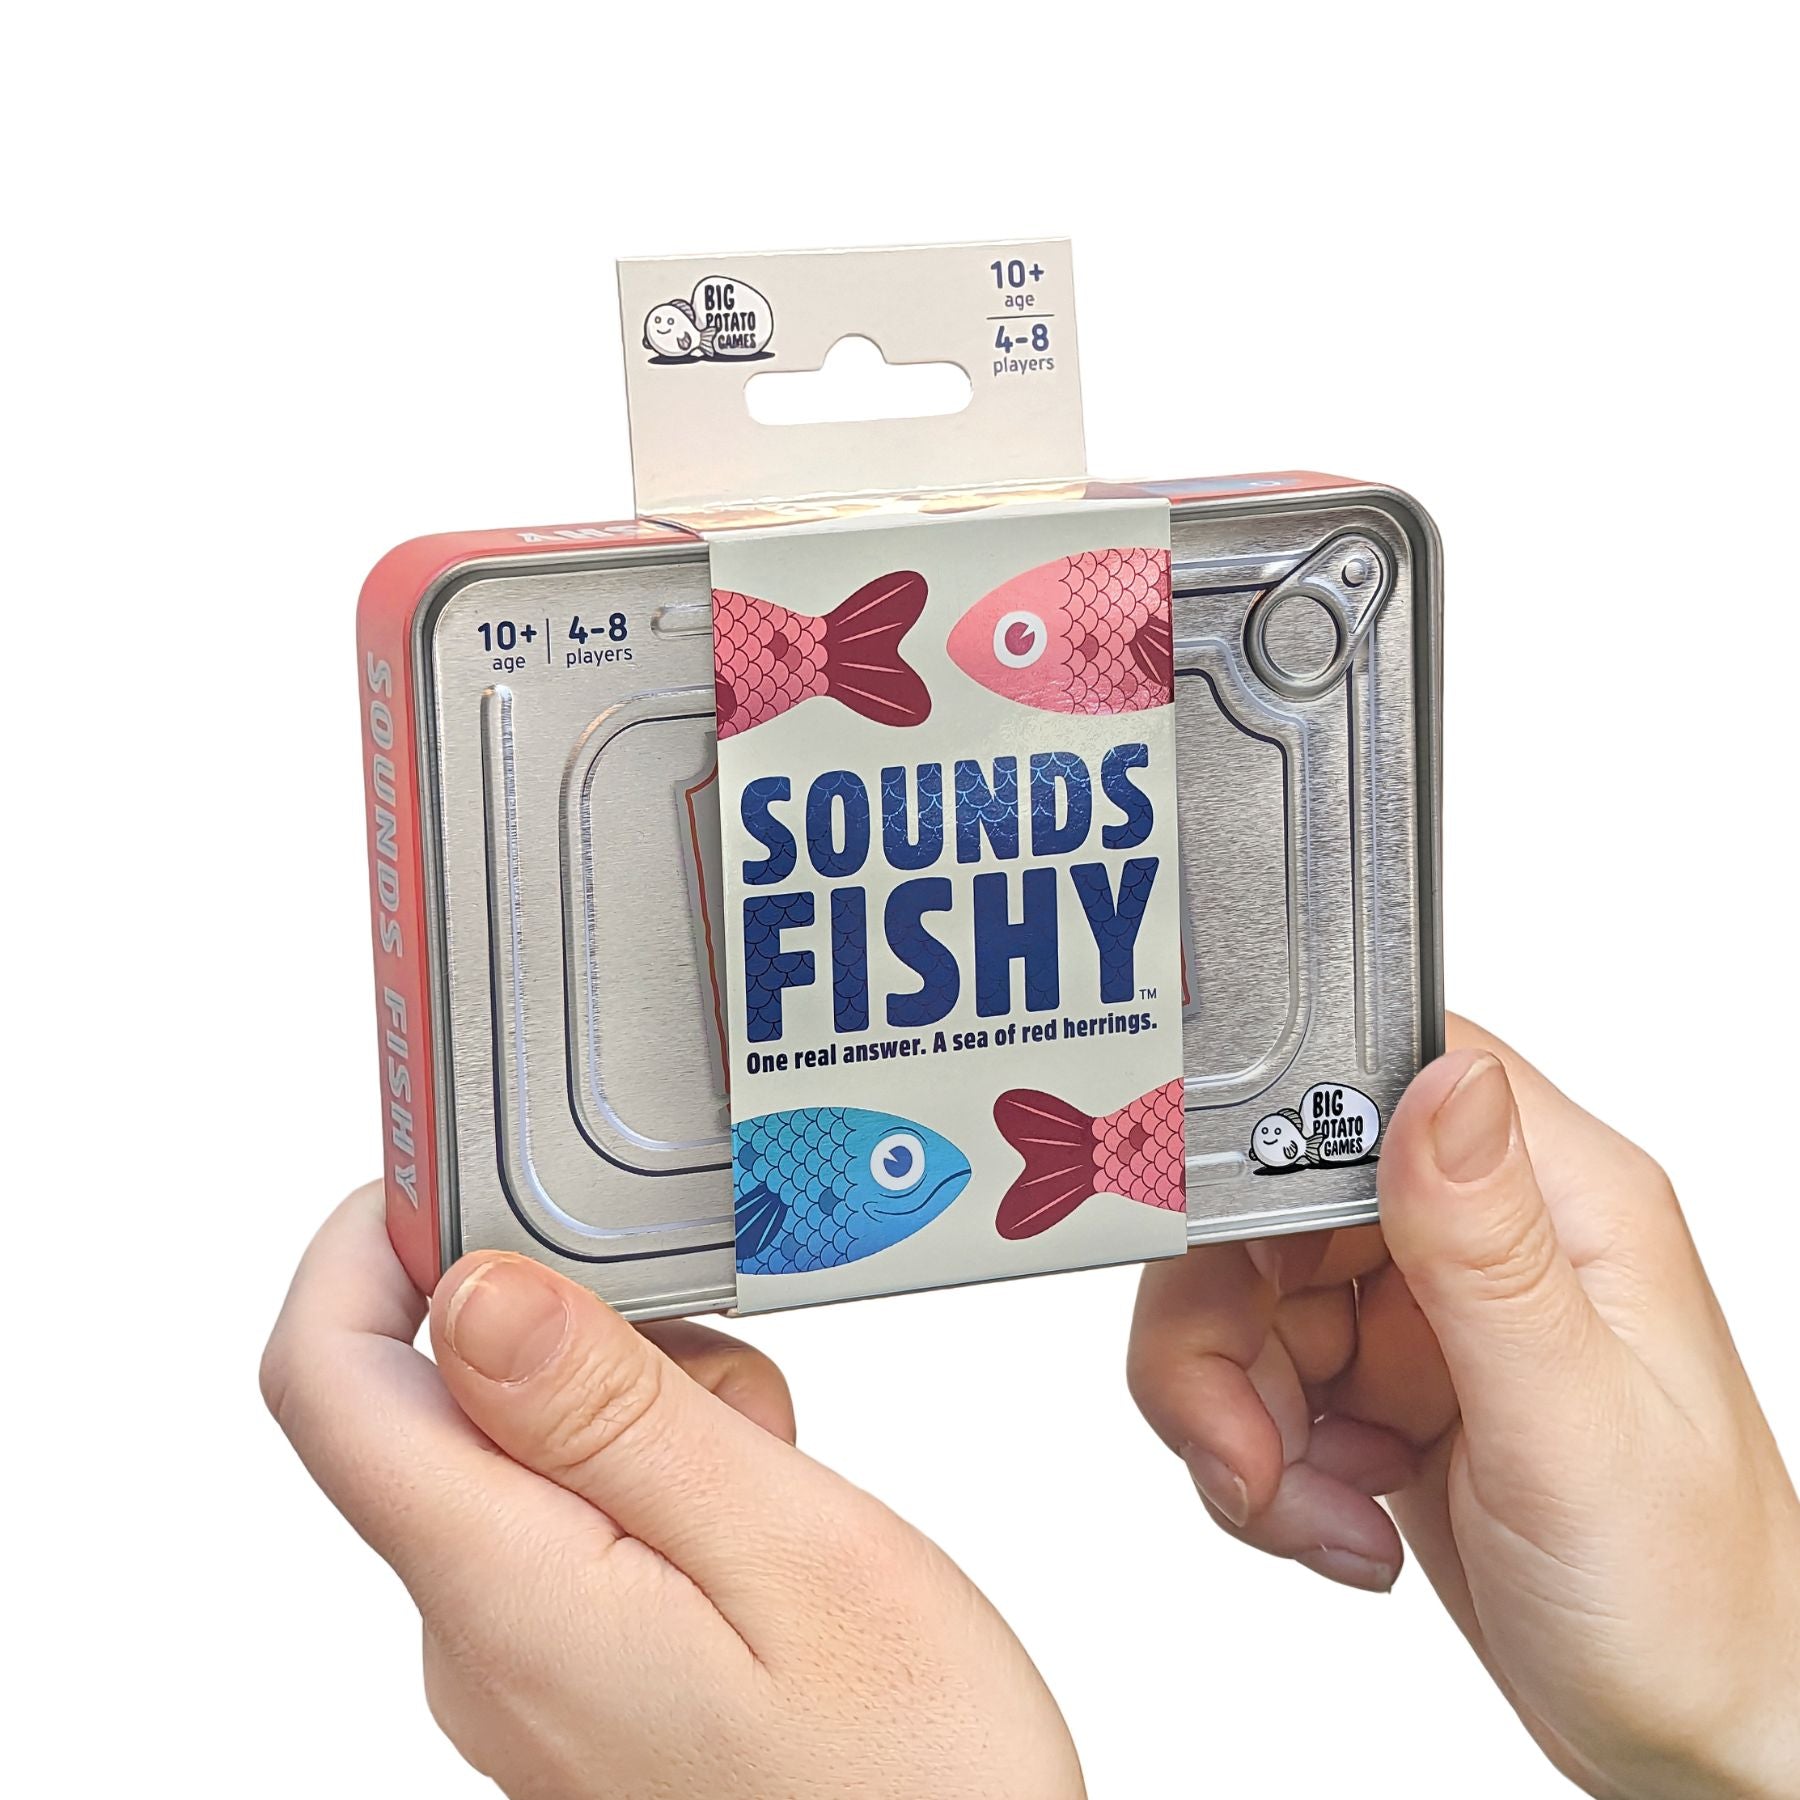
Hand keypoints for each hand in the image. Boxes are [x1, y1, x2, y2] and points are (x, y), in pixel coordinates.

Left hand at [263, 1186, 1082, 1799]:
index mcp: (508, 1596)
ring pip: (522, 1446)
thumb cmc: (909, 1775)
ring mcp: (524, 1663)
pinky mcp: (577, 1668)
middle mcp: (479, 1636)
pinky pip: (571, 1512)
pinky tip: (763, 1504)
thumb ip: (618, 1420)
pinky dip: (659, 1461)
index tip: (466, 1169)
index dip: (366, 1245)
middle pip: (438, 1396)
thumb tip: (473, 1289)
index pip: (330, 1381)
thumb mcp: (793, 1554)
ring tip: (773, 1453)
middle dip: (573, 1323)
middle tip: (721, 1348)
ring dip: (637, 1397)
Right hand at [1128, 1016, 1799, 1798]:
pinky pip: (1258, 1379)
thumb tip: (1440, 1082)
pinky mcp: (1387, 1383)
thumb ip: (1490, 1247)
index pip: (1371, 1087)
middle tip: (1249, 1449)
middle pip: (1266, 1206)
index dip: (1263, 1147)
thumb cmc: (1690, 1601)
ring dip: (1240, 1418)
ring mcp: (1428, 1313)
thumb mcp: (1573, 1424)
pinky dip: (1264, 1462)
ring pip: (1243, 1301)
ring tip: (1315, 1511)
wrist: (1692, 1739)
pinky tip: (1339, 1522)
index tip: (1221, 1260)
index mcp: (1559, 1201)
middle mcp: (1485, 1237)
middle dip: (1222, 1334)